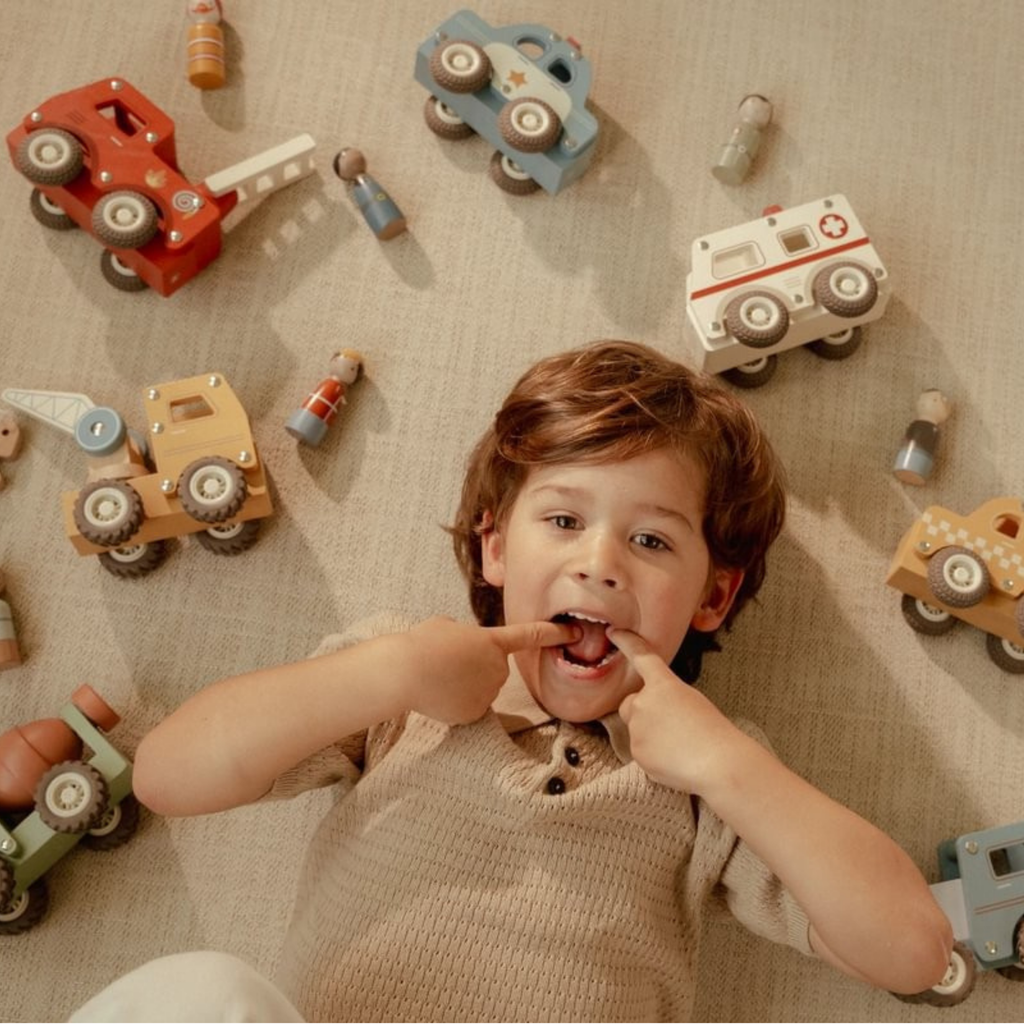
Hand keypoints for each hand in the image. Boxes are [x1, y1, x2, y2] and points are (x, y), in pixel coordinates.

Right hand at [401, 616, 578, 724]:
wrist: (405, 673)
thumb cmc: (422, 643)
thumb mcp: (447, 627)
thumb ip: (466, 637)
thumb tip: (465, 648)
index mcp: (493, 642)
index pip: (530, 635)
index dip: (554, 633)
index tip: (574, 632)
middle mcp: (498, 669)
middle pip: (493, 667)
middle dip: (475, 666)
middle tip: (446, 662)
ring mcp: (488, 694)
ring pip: (481, 688)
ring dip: (464, 684)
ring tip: (438, 677)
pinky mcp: (475, 714)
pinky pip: (470, 706)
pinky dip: (457, 702)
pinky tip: (439, 695)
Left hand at [610, 628, 745, 793]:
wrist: (717, 763)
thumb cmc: (714, 732)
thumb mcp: (692, 701)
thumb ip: (667, 699)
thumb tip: (656, 715)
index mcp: (663, 685)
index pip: (642, 657)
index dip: (627, 643)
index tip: (613, 632)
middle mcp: (644, 702)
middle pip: (630, 703)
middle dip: (642, 712)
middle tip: (669, 726)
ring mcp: (637, 728)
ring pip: (637, 731)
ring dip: (650, 737)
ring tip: (679, 747)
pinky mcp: (636, 753)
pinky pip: (642, 752)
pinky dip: (654, 757)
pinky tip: (675, 760)